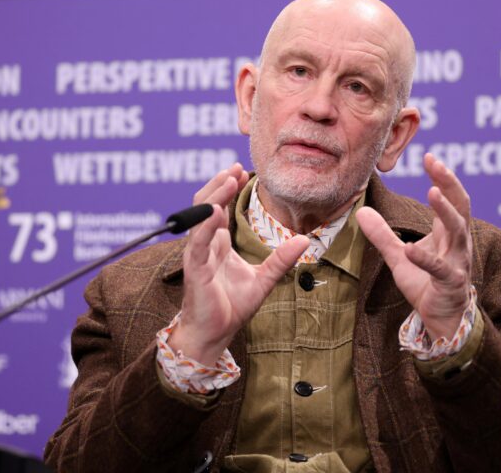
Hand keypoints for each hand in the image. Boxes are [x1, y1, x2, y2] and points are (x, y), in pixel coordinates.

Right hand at [168, 164, 308, 365]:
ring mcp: (198, 254)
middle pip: (205, 203)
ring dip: (213, 194)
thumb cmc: (231, 307)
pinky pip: (197, 241)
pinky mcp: (195, 268)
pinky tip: (215, 210)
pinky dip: (204, 223)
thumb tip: (305, 239)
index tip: (242, 171)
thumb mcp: (264, 279)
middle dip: (219, 183)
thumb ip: (281, 259)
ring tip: (228, 178)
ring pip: (199, 215)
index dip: (228, 187)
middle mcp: (205, 243)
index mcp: (218, 243)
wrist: (214, 334)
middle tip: (236, 167)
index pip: (219, 206)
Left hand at [356, 153, 471, 339]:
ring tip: (433, 192)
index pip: (450, 198)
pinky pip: (439, 269)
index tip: (430, 156)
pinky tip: (409, 249)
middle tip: (436, 164)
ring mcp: (457, 262)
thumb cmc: (425, 284)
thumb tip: (361, 210)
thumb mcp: (398, 256)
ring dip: (446, 212)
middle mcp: (457, 243)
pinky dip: (425, 258)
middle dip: (450, 183)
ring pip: (457, 232)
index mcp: (447, 233)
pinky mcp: (451, 283)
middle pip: (460, 207)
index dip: (443, 177)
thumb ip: (382, 235)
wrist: (441, 319)